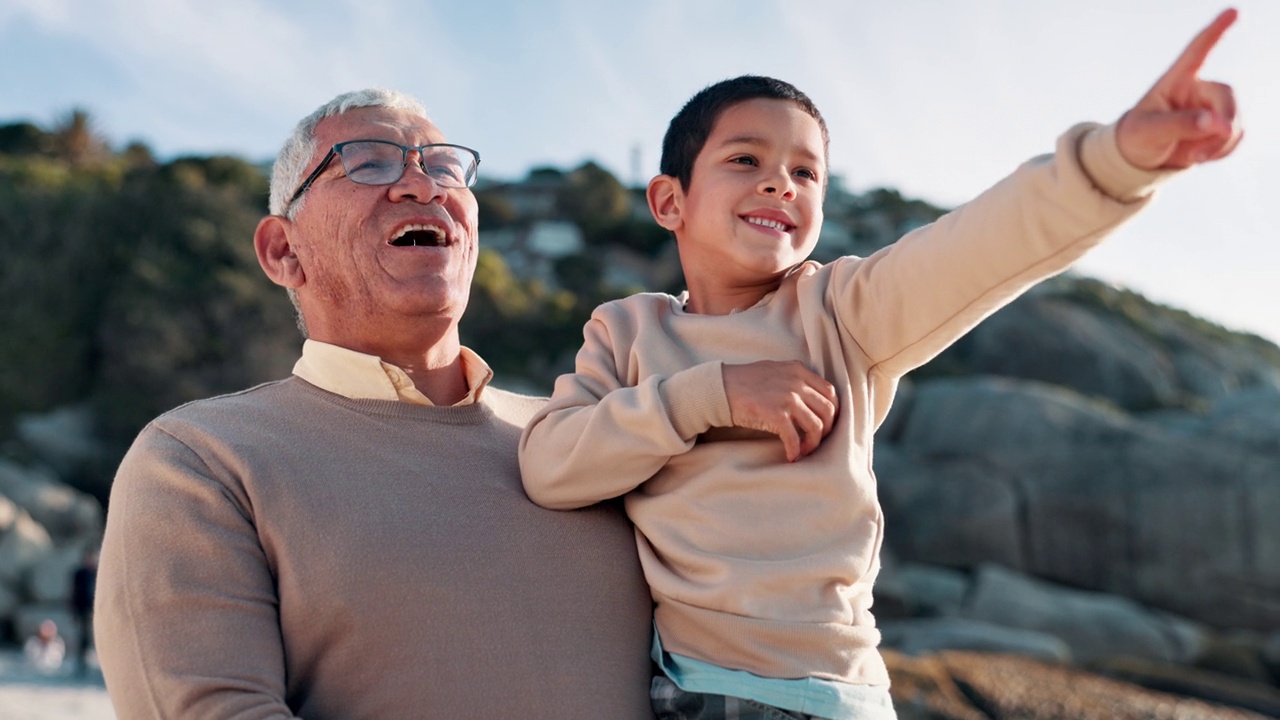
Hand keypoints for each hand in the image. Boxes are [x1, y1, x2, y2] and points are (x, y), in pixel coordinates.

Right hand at [722, 360, 837, 461]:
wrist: (721, 388)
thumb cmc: (744, 382)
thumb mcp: (775, 370)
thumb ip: (794, 379)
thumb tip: (809, 399)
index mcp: (799, 370)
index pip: (830, 392)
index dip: (832, 411)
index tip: (826, 424)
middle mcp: (797, 383)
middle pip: (828, 410)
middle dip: (826, 429)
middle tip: (816, 440)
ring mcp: (788, 398)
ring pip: (816, 426)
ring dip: (813, 443)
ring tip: (803, 450)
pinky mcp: (776, 414)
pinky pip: (794, 438)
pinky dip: (795, 451)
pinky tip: (790, 456)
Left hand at [1116, 8, 1242, 169]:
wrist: (1140, 158)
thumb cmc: (1137, 137)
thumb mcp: (1149, 131)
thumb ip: (1181, 125)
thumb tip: (1216, 123)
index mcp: (1176, 80)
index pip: (1198, 51)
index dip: (1216, 31)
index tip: (1234, 11)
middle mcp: (1198, 89)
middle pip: (1226, 96)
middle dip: (1223, 123)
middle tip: (1206, 148)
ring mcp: (1211, 107)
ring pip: (1235, 120)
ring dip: (1220, 143)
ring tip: (1194, 156)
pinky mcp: (1220, 126)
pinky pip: (1235, 137)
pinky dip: (1223, 151)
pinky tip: (1202, 156)